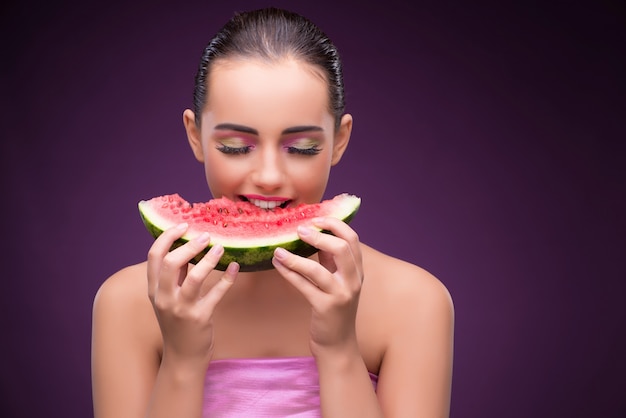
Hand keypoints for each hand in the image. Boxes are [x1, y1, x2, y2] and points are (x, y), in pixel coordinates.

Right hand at [147, 223, 238, 366]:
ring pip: (194, 277)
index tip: (184, 225)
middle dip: (190, 245)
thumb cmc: (177, 322)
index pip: (154, 256)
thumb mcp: (169, 298)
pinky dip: (227, 279)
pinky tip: (235, 268)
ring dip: (209, 259)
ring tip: (221, 248)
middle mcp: (164, 298)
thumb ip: (176, 274)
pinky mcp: (200, 318)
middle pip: (171, 263)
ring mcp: (181, 309)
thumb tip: (187, 246)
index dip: (168, 237)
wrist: (183, 356)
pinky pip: (216, 293)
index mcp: (154, 289)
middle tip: (206, 236)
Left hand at [272, 217, 363, 354]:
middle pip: (342, 249)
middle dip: (319, 235)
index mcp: (357, 270)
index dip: (335, 224)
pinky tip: (277, 264)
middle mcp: (352, 281)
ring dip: (295, 257)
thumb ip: (330, 259)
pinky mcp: (325, 308)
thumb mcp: (337, 280)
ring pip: (318, 270)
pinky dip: (289, 272)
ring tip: (279, 250)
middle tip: (299, 230)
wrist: (337, 344)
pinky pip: (303, 286)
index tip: (316, 218)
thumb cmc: (334, 308)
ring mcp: (340, 295)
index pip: (352, 239)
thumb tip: (314, 233)